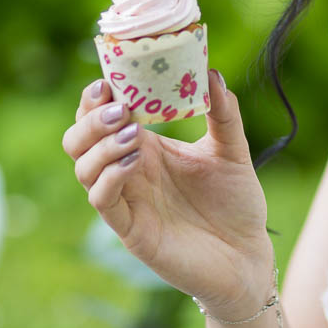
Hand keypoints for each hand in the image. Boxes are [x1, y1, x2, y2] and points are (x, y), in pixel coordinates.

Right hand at [62, 69, 274, 317]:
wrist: (248, 255)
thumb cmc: (236, 204)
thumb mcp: (232, 150)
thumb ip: (223, 113)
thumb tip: (212, 72)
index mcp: (146, 148)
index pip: (102, 115)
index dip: (97, 96)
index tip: (110, 77)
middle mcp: (128, 171)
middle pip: (79, 139)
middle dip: (90, 118)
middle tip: (118, 106)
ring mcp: (126, 201)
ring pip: (83, 168)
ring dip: (100, 144)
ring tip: (131, 129)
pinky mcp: (131, 230)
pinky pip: (102, 201)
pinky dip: (110, 177)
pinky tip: (134, 161)